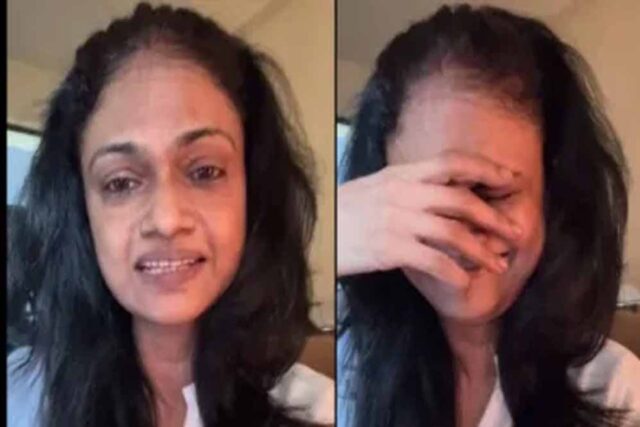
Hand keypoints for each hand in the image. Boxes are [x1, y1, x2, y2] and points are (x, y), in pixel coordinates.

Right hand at [337, 151, 521, 289]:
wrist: (315, 233)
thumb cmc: (344, 212)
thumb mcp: (375, 187)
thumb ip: (407, 185)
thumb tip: (442, 186)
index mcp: (400, 175)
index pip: (451, 162)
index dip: (486, 170)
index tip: (510, 181)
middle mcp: (401, 193)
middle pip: (460, 199)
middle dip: (494, 217)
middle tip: (515, 233)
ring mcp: (395, 221)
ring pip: (452, 232)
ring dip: (481, 250)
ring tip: (497, 265)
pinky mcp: (388, 250)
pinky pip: (432, 260)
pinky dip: (453, 273)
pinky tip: (464, 283)